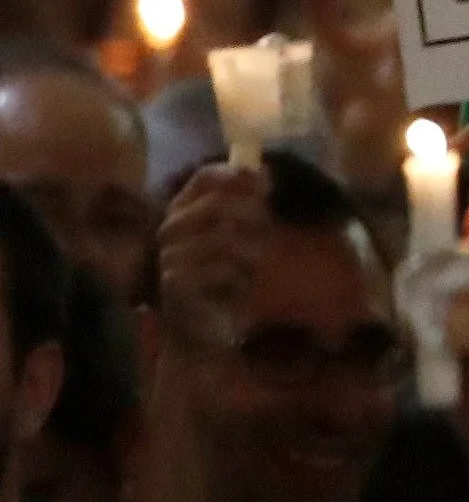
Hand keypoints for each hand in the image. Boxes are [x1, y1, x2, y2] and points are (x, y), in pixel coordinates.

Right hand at [149, 160, 270, 356]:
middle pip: (220, 203)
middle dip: (255, 216)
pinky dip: (240, 278)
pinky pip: (222, 269)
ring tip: (250, 269)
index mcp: (183, 213)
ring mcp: (169, 257)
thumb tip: (264, 171)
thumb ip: (249, 205)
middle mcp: (170, 230)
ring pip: (226, 237)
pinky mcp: (174, 284)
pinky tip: (236, 289)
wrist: (203, 330)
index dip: (236, 174)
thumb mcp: (244, 239)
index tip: (267, 181)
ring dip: (252, 253)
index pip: (203, 178)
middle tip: (266, 234)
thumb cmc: (225, 280)